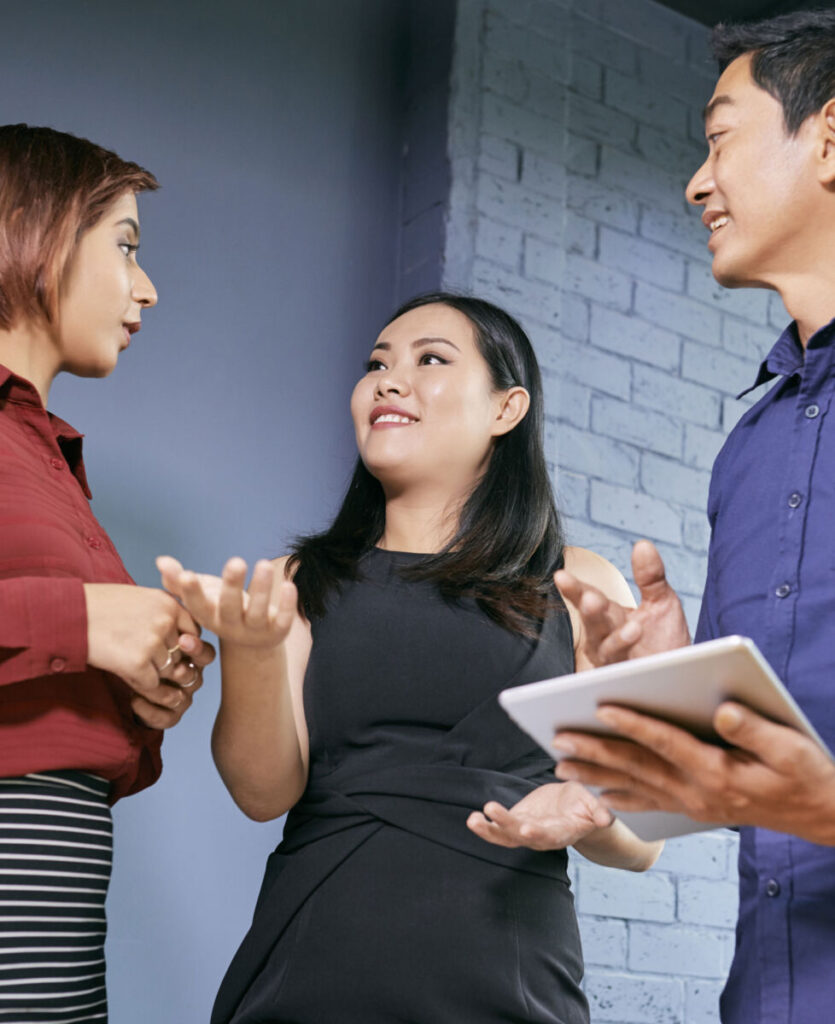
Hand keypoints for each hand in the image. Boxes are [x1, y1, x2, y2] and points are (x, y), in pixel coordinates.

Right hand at [84, 584, 212, 726]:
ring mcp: (153, 643)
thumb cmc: (100, 607)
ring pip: (167, 672)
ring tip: (130, 663)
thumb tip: (187, 642)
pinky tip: (125, 674)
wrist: (68, 615)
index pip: (194, 633)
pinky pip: (151, 686)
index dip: (182, 645)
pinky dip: (141, 686)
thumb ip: (164, 615)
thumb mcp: (140, 599)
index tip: (165, 648)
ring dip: (152, 675)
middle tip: (144, 659)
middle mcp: (166, 622)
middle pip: (181, 655)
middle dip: (166, 662)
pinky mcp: (137, 663)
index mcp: (169, 604)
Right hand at [156, 555, 296, 647]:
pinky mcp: (277, 631)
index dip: (191, 592)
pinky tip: (289, 584)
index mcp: (209, 616)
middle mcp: (230, 625)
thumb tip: (161, 561)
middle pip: (229, 607)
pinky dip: (287, 604)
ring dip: (261, 589)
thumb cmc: (221, 610)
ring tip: (263, 563)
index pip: (197, 605)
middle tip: (236, 561)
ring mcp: (254, 630)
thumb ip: (180, 580)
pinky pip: (283, 619)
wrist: (251, 643)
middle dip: (232, 585)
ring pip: (257, 611)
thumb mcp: (202, 596)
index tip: (187, 574)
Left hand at [466, 782, 612, 850]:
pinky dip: (486, 826)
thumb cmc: (585, 807)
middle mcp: (541, 836)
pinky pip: (498, 829)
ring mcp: (527, 831)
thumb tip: (607, 819)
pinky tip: (473, 818)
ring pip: (505, 836)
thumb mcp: (594, 806)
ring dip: (488, 830)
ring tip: (472, 820)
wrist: (573, 809)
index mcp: (562, 833)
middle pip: (522, 835)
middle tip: (492, 811)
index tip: (526, 828)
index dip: (538, 834)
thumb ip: (599, 813)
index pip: (549, 836)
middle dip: (506, 825)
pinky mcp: (517, 822)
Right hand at [555, 540, 689, 666]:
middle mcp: (605, 638)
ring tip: (633, 628)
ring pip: (608, 650)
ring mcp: (614, 662)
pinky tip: (643, 651)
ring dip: (617, 640)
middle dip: (591, 611)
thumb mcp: (661, 601)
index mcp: (609, 616)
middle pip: (593, 623)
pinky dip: (633, 665)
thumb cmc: (665, 640)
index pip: (587, 598)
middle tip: (591, 599)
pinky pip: (625, 674)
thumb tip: (643, 545)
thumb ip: (650, 576)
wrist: (682, 677)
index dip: (574, 589)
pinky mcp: (627, 682)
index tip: (561, 576)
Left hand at [555, 702, 834, 843]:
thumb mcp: (790, 747)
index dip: (633, 723)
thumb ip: (754, 729)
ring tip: (560, 766)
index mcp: (717, 772)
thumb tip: (721, 710)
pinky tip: (598, 794)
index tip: (601, 706)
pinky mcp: (695, 807)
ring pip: (636, 787)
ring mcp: (694, 803)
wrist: (820, 814)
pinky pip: (650, 803)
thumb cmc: (806, 774)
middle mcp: (698, 792)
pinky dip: (621, 798)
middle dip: (596, 750)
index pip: (666, 743)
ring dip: (596, 775)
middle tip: (558, 738)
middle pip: (638, 766)